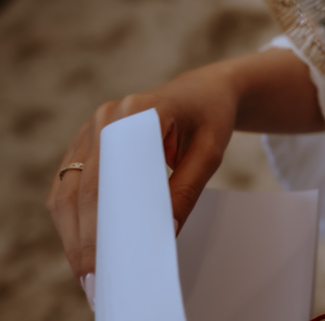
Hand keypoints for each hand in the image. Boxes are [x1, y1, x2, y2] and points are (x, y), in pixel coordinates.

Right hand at [45, 59, 240, 281]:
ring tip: (88, 271)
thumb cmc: (211, 118)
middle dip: (85, 238)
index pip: (110, 176)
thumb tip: (162, 236)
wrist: (204, 92)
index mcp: (137, 111)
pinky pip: (70, 185)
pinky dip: (74, 218)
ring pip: (68, 190)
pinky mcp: (86, 142)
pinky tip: (84, 246)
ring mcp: (91, 128)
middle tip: (95, 278)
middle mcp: (106, 117)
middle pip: (83, 188)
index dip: (102, 222)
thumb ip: (185, 191)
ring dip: (73, 233)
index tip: (106, 258)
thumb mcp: (210, 153)